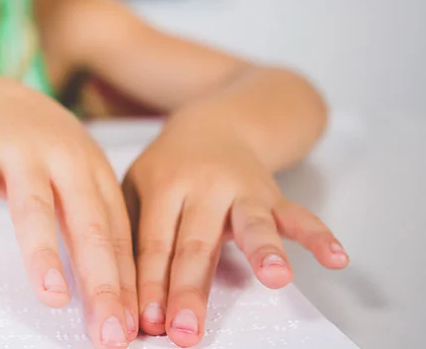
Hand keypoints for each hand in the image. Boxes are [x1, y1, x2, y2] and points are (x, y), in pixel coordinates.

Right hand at [0, 79, 137, 347]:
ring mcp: (23, 152)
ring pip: (34, 206)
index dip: (124, 283)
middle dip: (100, 280)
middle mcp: (66, 161)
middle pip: (87, 225)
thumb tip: (115, 298)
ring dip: (43, 253)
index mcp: (96, 174)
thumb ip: (93, 229)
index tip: (130, 328)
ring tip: (51, 296)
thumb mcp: (80, 178)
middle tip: (107, 329)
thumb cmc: (46, 150)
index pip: (116, 235)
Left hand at [121, 130, 348, 347]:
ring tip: (275, 279)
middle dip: (190, 290)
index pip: (154, 243)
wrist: (214, 125)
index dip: (150, 283)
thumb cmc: (168, 169)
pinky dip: (319, 236)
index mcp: (164, 186)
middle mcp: (204, 187)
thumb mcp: (135, 186)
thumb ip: (129, 231)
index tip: (146, 321)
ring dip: (264, 251)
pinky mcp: (274, 195)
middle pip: (197, 244)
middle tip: (184, 330)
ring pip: (252, 223)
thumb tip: (117, 291)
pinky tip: (336, 258)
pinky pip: (299, 215)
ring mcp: (242, 190)